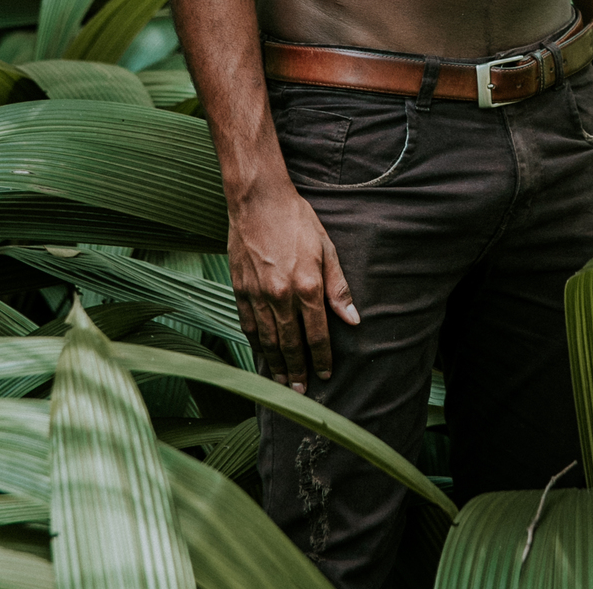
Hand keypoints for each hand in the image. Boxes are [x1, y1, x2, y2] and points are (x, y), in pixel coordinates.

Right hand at [228, 184, 359, 391]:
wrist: (258, 200)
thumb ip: (338, 287)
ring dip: (276, 364)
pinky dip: (255, 344)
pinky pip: (248, 325)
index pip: (317, 334)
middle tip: (301, 392)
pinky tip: (261, 355)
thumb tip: (352, 320)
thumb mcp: (326, 248)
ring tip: (282, 383)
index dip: (322, 357)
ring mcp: (257, 294)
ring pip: (268, 340)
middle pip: (290, 344)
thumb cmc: (297, 220)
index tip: (326, 374)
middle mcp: (281, 295)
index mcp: (307, 285)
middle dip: (298, 370)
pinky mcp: (239, 289)